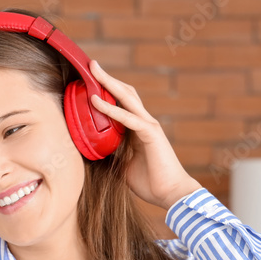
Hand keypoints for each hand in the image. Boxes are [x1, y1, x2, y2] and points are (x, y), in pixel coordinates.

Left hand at [88, 59, 201, 211]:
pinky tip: (96, 102)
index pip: (121, 103)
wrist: (171, 194)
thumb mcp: (121, 166)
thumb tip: (90, 152)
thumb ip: (110, 155)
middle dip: (107, 79)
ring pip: (127, 97)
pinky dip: (111, 109)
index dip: (106, 91)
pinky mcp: (150, 134)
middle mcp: (144, 122)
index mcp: (137, 129)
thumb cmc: (149, 183)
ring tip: (92, 71)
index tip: (89, 81)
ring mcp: (148, 126)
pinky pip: (128, 118)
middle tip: (90, 65)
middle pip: (125, 93)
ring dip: (108, 84)